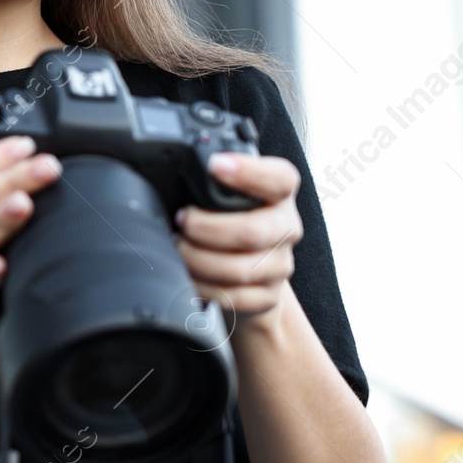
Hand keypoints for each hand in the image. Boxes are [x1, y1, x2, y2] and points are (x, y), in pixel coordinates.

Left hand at [172, 153, 303, 320]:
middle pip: (252, 231)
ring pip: (239, 269)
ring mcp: (280, 265)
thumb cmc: (228, 222)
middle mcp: (286, 227)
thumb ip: (214, 181)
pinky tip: (189, 275)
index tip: (215, 165)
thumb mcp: (226, 194)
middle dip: (206, 227)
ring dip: (198, 260)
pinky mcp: (269, 296)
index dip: (248, 171)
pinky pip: (233, 297)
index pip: (279, 178)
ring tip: (179, 248)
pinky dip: (203, 286)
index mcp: (279, 194)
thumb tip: (176, 167)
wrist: (247, 271)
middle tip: (182, 220)